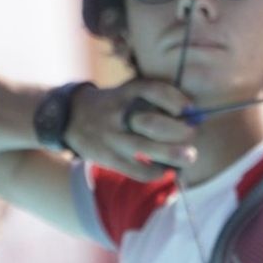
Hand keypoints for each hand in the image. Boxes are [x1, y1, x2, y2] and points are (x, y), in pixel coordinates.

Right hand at [65, 79, 197, 180]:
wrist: (69, 117)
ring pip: (144, 148)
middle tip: (193, 134)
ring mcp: (111, 137)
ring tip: (190, 157)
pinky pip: (135, 169)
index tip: (190, 108)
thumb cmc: (113, 106)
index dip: (173, 99)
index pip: (152, 90)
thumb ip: (153, 101)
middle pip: (151, 123)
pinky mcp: (107, 157)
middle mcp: (118, 113)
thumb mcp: (126, 93)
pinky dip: (155, 171)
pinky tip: (165, 169)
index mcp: (125, 93)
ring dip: (171, 154)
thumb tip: (192, 116)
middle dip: (178, 131)